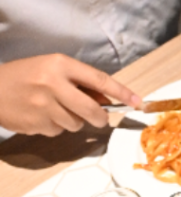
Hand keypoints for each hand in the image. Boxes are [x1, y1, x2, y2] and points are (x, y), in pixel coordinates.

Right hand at [0, 54, 140, 135]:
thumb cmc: (26, 74)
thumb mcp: (54, 67)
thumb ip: (80, 81)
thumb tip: (108, 100)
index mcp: (61, 65)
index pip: (100, 80)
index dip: (122, 92)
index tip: (138, 101)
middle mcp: (53, 85)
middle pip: (91, 109)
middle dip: (100, 117)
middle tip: (101, 118)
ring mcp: (42, 106)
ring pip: (75, 123)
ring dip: (74, 121)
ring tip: (57, 109)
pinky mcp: (34, 124)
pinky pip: (57, 131)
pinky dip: (55, 127)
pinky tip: (42, 116)